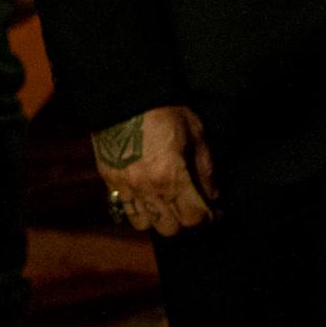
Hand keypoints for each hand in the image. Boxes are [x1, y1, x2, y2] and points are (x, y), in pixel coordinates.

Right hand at [94, 105, 217, 236]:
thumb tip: (213, 195)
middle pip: (169, 228)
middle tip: (191, 205)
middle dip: (185, 221)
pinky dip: (138, 211)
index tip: (215, 212)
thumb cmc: (165, 111)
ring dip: (159, 219)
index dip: (209, 218)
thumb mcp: (195, 135)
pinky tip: (148, 197)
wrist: (124, 97)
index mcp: (171, 176)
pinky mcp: (110, 183)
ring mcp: (125, 188)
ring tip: (167, 204)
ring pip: (144, 225)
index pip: (193, 217)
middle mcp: (146, 189)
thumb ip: (205, 169)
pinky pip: (124, 211)